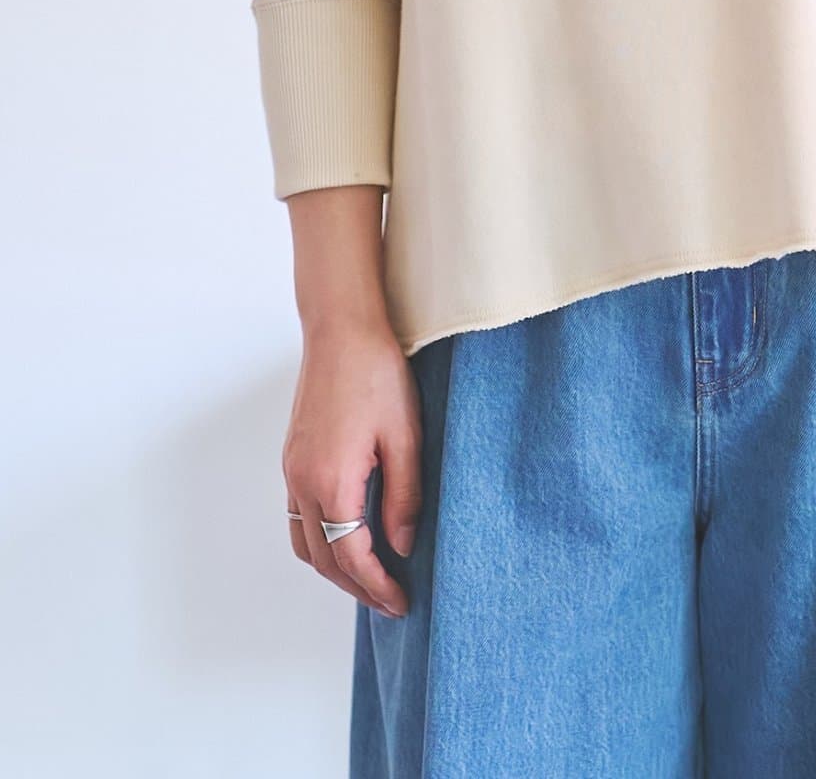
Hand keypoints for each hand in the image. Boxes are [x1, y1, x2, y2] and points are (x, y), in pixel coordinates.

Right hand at [283, 318, 421, 616]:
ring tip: (370, 576)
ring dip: (334, 567)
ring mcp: (293, 470)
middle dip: (356, 586)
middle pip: (323, 559)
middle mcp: (303, 482)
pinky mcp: (293, 456)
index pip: (351, 557)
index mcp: (332, 482)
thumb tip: (402, 546)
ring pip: (305, 542)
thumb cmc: (377, 375)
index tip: (401, 602)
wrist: (341, 330)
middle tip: (390, 600)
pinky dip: (321, 539)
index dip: (377, 586)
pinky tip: (348, 535)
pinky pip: (298, 516)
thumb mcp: (406, 436)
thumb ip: (404, 496)